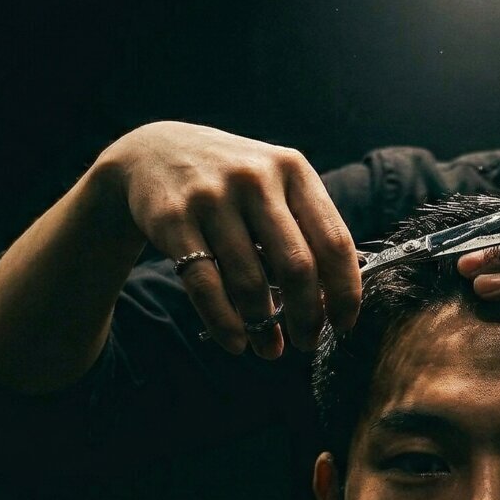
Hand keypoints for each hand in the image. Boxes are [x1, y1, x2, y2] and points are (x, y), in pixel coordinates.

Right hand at [94, 121, 360, 356]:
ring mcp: (212, 197)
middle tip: (307, 343)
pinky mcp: (174, 219)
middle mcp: (256, 179)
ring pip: (250, 282)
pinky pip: (205, 286)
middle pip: (297, 266)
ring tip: (270, 347)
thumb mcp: (274, 185)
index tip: (344, 324)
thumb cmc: (233, 185)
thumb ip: (305, 230)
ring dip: (264, 327)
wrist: (155, 152)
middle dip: (307, 316)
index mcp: (293, 170)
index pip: (335, 241)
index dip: (345, 291)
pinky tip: (236, 343)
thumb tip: (333, 303)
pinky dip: (224, 323)